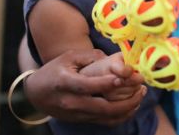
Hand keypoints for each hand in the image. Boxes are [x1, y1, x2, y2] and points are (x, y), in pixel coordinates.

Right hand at [24, 49, 146, 124]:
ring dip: (126, 109)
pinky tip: (131, 107)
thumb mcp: (68, 57)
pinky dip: (119, 117)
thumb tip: (114, 59)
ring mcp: (76, 114)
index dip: (106, 84)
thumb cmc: (54, 70)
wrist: (36, 94)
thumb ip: (91, 56)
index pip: (87, 86)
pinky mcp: (80, 120)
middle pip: (101, 107)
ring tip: (140, 97)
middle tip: (142, 90)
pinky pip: (103, 122)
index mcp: (65, 82)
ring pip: (105, 117)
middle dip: (125, 101)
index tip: (124, 79)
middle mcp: (70, 101)